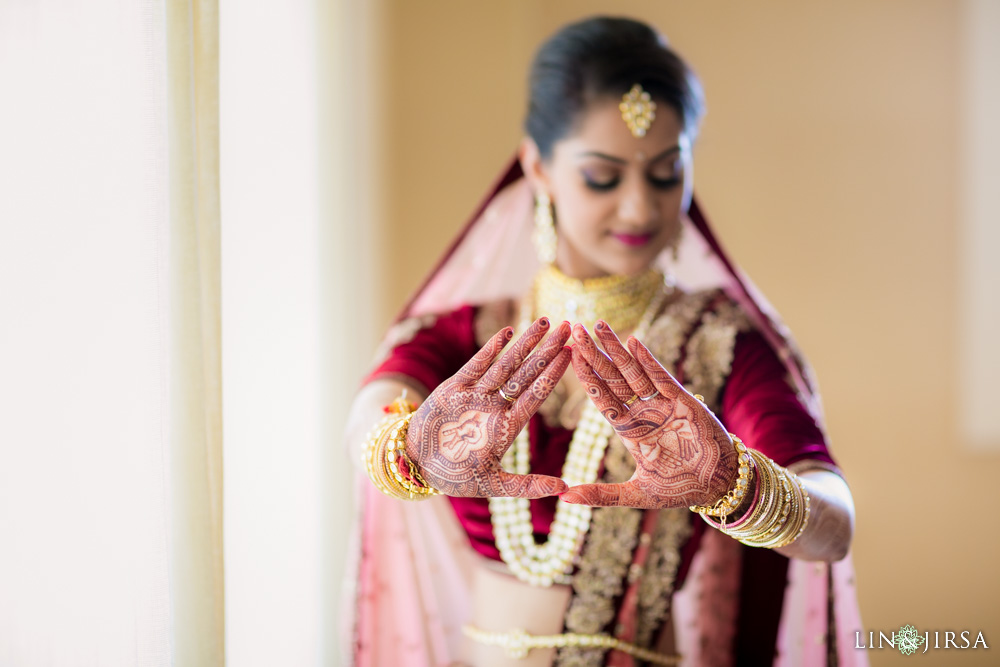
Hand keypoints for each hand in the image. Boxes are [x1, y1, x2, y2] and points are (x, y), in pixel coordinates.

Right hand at [405, 318, 571, 497]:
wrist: (416, 467)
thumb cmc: (454, 478)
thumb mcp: (493, 484)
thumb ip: (528, 486)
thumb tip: (566, 488)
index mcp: (507, 427)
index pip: (537, 394)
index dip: (554, 374)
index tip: (572, 354)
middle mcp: (495, 406)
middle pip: (527, 372)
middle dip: (547, 350)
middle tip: (570, 326)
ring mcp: (475, 395)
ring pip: (506, 364)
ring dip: (525, 343)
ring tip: (545, 322)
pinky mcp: (453, 388)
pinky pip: (476, 364)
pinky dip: (491, 348)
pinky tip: (508, 333)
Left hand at [561, 321, 738, 508]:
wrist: (719, 486)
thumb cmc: (679, 490)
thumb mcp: (636, 494)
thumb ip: (601, 495)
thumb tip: (564, 498)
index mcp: (629, 431)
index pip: (602, 399)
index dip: (586, 378)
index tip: (568, 357)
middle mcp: (642, 413)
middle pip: (613, 378)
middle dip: (594, 355)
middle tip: (575, 330)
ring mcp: (662, 405)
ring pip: (634, 372)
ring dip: (617, 349)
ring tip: (599, 325)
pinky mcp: (684, 402)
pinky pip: (662, 377)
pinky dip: (648, 360)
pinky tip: (633, 342)